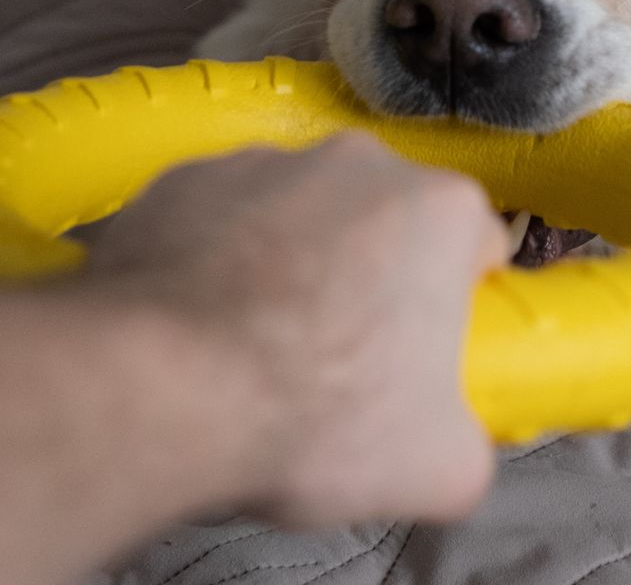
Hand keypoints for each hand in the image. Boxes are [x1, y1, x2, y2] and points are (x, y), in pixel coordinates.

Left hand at [86, 132, 510, 526]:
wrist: (154, 390)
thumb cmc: (311, 417)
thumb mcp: (439, 470)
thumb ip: (468, 442)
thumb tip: (451, 441)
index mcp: (440, 209)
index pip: (477, 245)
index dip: (453, 306)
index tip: (421, 358)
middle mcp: (355, 161)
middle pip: (383, 220)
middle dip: (369, 278)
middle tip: (338, 362)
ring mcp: (259, 160)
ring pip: (296, 213)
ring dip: (288, 264)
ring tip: (253, 349)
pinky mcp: (179, 180)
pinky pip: (216, 219)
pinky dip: (214, 261)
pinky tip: (196, 327)